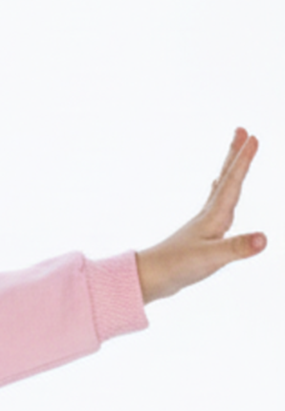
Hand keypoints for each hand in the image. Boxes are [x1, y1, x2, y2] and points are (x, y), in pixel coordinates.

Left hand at [136, 129, 265, 302]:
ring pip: (220, 191)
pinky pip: (216, 208)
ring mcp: (203, 225)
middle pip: (224, 179)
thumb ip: (237, 248)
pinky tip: (219, 201)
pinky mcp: (199, 237)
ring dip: (229, 172)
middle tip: (242, 131)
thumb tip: (263, 239)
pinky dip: (220, 197)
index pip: (232, 182)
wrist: (148, 279)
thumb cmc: (176, 267)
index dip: (243, 160)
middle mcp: (208, 216)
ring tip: (234, 157)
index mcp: (213, 216)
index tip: (253, 137)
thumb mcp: (210, 258)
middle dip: (234, 155)